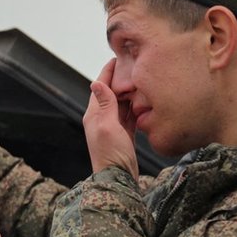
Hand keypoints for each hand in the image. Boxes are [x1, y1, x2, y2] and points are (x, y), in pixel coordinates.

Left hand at [84, 58, 138, 179]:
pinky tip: (142, 99)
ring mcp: (112, 127)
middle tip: (133, 64)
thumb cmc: (110, 154)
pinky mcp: (123, 135)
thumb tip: (96, 83)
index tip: (117, 58)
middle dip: (120, 79)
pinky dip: (134, 106)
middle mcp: (101, 119)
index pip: (100, 87)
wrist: (118, 179)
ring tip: (140, 77)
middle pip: (111, 93)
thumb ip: (105, 105)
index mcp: (94, 114)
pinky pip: (129, 116)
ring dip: (129, 92)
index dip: (108, 72)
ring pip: (121, 104)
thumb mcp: (107, 126)